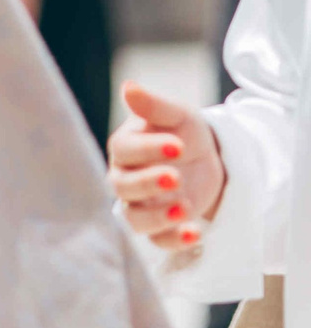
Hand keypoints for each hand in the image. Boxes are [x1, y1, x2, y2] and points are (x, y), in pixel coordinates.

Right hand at [109, 82, 225, 250]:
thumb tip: (129, 86)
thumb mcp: (177, 115)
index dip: (148, 150)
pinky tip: (195, 233)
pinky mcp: (160, 227)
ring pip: (134, 219)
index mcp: (126, 148)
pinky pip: (158, 240)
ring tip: (184, 209)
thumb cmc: (183, 132)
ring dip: (156, 218)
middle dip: (148, 184)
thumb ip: (153, 106)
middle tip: (175, 178)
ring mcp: (140, 205)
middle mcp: (125, 179)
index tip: (178, 145)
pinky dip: (174, 240)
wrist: (205, 159)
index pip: (125, 150)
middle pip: (123, 187)